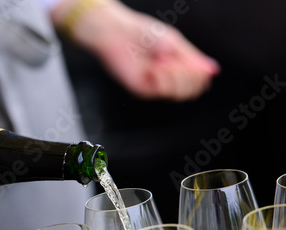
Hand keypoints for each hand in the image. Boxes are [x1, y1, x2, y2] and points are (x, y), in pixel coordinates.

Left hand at [51, 0, 219, 100]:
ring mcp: (154, 86)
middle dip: (189, 75)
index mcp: (175, 67)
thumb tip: (213, 70)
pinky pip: (162, 91)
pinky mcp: (142, 89)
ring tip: (162, 61)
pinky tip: (153, 68)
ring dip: (176, 75)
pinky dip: (163, 78)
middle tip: (175, 60)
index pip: (198, 82)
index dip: (200, 75)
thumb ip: (193, 58)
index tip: (194, 62)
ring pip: (178, 93)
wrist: (118, 33)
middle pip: (191, 91)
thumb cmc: (142, 33)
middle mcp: (166, 79)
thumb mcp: (174, 42)